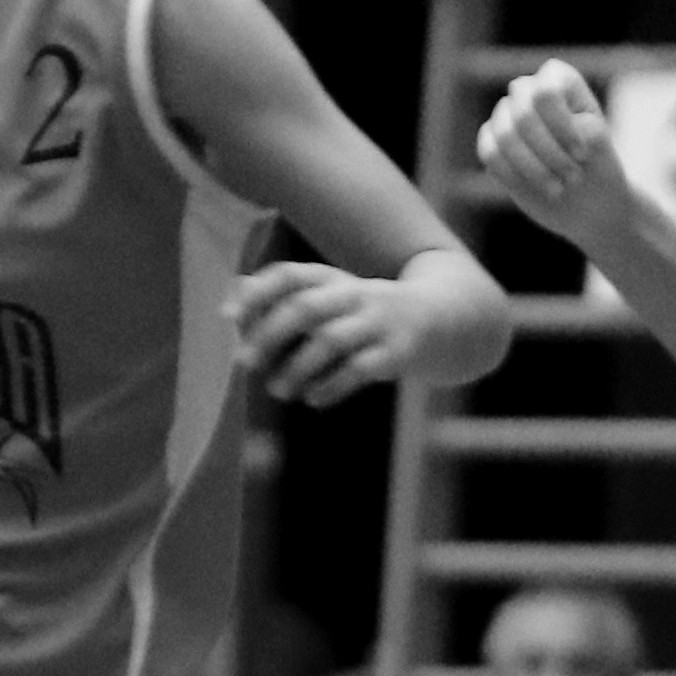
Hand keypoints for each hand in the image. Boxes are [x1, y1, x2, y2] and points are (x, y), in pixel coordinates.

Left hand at [233, 262, 436, 407]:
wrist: (444, 319)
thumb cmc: (370, 314)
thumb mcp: (333, 296)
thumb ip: (285, 299)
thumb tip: (231, 303)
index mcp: (333, 279)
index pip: (288, 276)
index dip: (256, 294)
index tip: (230, 318)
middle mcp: (355, 295)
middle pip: (305, 309)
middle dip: (269, 336)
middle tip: (245, 363)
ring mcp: (378, 323)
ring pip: (330, 341)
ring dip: (297, 368)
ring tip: (277, 390)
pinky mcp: (398, 352)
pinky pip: (359, 370)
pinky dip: (331, 387)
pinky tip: (313, 399)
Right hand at [476, 62, 643, 255]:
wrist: (588, 199)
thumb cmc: (596, 163)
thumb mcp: (596, 143)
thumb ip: (572, 123)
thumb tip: (545, 121)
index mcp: (558, 78)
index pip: (546, 92)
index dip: (561, 126)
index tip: (582, 155)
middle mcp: (527, 90)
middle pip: (524, 114)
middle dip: (550, 152)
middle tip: (574, 176)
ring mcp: (505, 115)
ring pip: (505, 135)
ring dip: (535, 168)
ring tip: (559, 187)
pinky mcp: (491, 142)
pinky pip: (490, 153)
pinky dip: (516, 176)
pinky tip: (539, 189)